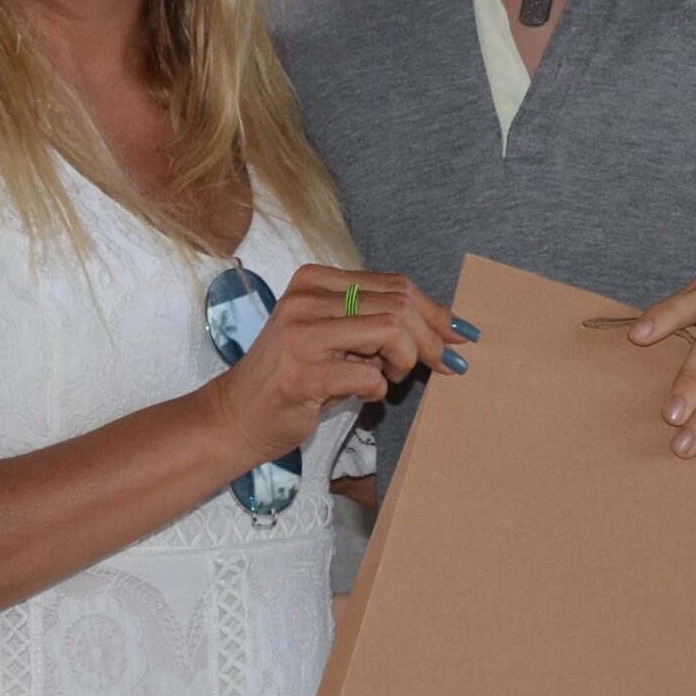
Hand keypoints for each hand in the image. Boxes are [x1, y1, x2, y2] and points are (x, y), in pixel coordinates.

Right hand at [207, 265, 461, 472]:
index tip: (458, 334)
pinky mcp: (305, 373)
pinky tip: (365, 393)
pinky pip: (371, 376)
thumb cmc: (291, 377)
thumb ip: (371, 321)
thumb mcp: (329, 334)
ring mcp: (303, 334)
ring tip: (391, 377)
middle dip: (432, 338)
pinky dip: (379, 388)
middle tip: (443, 363)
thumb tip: (443, 327)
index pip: (393, 284)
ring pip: (391, 331)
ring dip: (405, 361)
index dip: (434, 310)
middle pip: (399, 304)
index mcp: (315, 280)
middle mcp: (307, 299)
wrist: (236, 415)